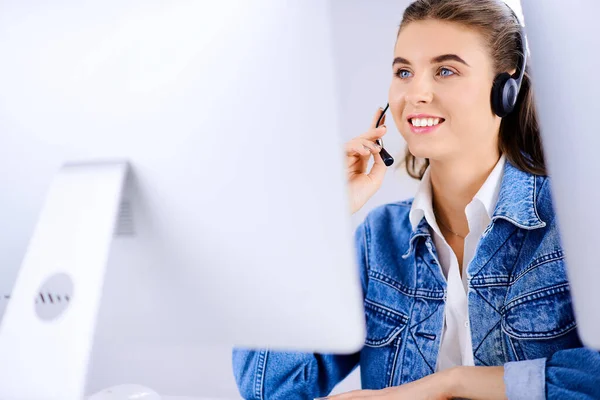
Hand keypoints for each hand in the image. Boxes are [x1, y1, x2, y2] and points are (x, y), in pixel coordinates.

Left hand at [321, 369, 452, 399]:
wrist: (443, 385)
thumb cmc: (431, 395)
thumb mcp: (407, 399)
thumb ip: (397, 398)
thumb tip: (394, 397)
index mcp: (386, 395)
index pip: (358, 397)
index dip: (342, 397)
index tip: (326, 399)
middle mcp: (383, 393)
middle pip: (353, 396)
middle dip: (335, 399)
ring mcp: (387, 395)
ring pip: (357, 398)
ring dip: (341, 399)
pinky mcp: (393, 398)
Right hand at [346, 107, 388, 213]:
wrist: (345, 204)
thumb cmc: (356, 196)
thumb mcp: (375, 179)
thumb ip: (380, 164)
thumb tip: (381, 150)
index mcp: (361, 163)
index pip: (369, 144)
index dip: (375, 133)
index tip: (384, 124)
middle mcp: (353, 158)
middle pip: (363, 139)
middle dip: (373, 130)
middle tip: (384, 127)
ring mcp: (345, 157)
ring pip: (357, 141)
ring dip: (368, 141)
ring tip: (375, 149)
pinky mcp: (338, 158)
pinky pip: (349, 146)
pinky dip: (359, 146)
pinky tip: (366, 151)